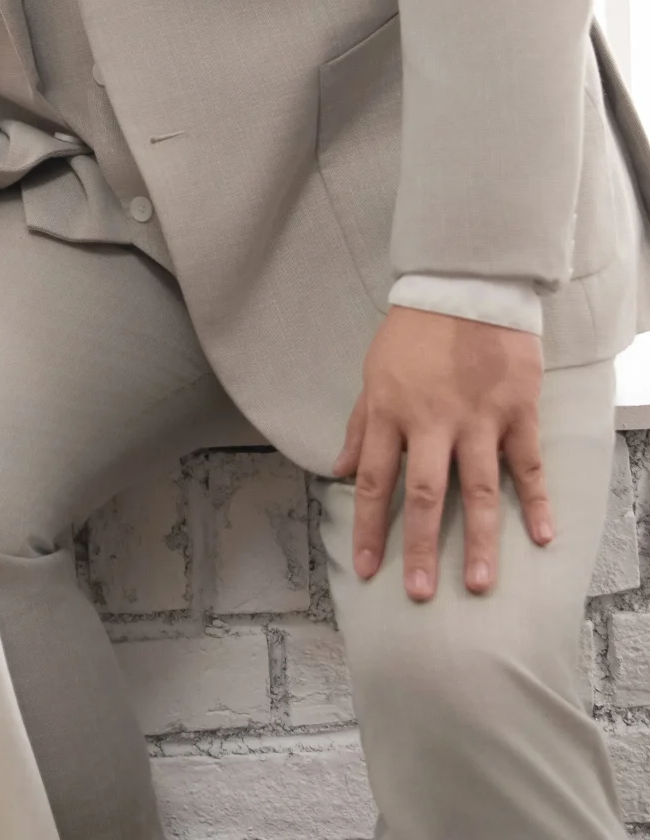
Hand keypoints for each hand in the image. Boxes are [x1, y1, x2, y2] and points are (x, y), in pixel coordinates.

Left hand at [334, 306, 550, 600]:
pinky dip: (536, 501)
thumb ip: (359, 423)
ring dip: (480, 540)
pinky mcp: (516, 410)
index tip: (367, 569)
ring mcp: (477, 417)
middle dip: (420, 547)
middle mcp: (431, 421)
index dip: (369, 526)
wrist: (465, 284)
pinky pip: (527, 464)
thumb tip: (337, 469)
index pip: (373, 479)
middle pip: (424, 493)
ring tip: (479, 585)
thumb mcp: (374, 371)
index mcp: (390, 411)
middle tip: (419, 594)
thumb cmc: (414, 331)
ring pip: (477, 488)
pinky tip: (541, 537)